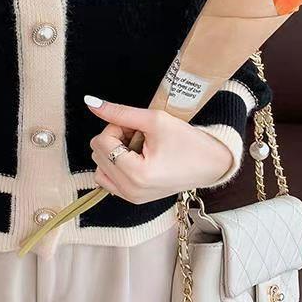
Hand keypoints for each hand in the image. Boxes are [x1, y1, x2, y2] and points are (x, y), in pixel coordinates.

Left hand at [83, 96, 234, 204]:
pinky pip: (107, 179)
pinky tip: (135, 157)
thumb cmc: (188, 142)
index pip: (102, 142)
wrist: (211, 164)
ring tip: (138, 146)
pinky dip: (115, 165)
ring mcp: (131, 197)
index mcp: (137, 174)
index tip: (137, 127)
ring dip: (113, 152)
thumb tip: (90, 103)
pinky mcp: (133, 198)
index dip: (117, 127)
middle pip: (98, 153)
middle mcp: (131, 191)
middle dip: (115, 139)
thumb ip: (119, 112)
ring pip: (99, 166)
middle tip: (140, 136)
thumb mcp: (154, 120)